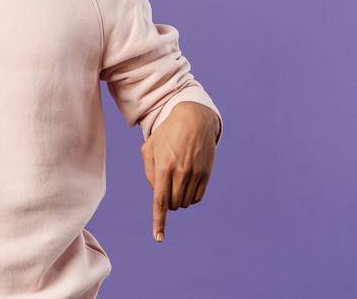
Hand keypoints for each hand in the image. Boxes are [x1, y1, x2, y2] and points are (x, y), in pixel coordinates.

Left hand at [141, 102, 218, 242]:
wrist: (193, 119)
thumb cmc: (166, 134)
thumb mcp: (150, 149)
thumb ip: (149, 173)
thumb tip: (157, 193)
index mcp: (164, 168)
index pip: (160, 201)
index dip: (159, 221)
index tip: (158, 238)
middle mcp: (181, 173)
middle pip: (173, 204)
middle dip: (167, 201)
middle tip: (165, 185)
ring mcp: (196, 174)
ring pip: (185, 203)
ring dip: (178, 198)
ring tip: (175, 180)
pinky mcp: (207, 174)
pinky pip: (197, 198)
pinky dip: (190, 196)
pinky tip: (186, 183)